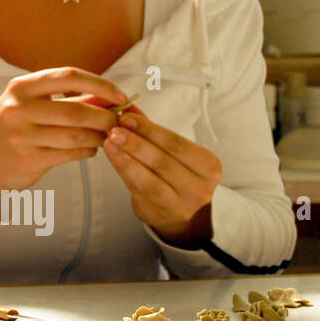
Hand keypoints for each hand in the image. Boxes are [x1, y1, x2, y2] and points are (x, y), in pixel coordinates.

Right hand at [0, 67, 128, 191]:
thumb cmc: (12, 127)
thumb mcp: (31, 104)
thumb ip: (68, 99)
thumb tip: (110, 97)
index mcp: (21, 87)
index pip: (69, 77)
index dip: (100, 85)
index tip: (119, 95)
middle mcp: (19, 108)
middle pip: (77, 110)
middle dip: (106, 116)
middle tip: (120, 122)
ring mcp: (22, 134)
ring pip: (76, 134)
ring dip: (99, 136)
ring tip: (106, 136)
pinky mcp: (28, 158)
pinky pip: (70, 153)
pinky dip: (87, 150)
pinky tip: (90, 148)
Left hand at [102, 104, 220, 246]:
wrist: (180, 209)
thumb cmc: (177, 171)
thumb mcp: (172, 149)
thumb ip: (151, 129)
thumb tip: (128, 107)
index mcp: (209, 165)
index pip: (177, 144)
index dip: (150, 130)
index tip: (127, 117)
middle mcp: (200, 187)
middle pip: (163, 161)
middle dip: (136, 142)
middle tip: (115, 129)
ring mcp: (181, 204)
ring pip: (149, 179)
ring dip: (127, 157)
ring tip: (109, 142)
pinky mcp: (160, 213)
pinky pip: (139, 189)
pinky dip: (124, 170)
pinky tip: (113, 157)